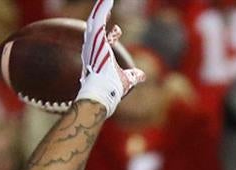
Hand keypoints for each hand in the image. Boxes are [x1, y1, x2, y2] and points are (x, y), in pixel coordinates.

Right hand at [77, 0, 145, 117]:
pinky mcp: (96, 41)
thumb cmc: (111, 90)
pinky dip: (102, 9)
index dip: (112, 35)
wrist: (103, 94)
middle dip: (101, 13)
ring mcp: (93, 44)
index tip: (118, 29)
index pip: (104, 41)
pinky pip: (98, 20)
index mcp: (100, 55)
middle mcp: (93, 48)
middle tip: (106, 2)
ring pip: (95, 20)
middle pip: (96, 26)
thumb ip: (133, 76)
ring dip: (101, 7)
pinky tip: (107, 0)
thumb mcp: (126, 80)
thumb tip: (142, 75)